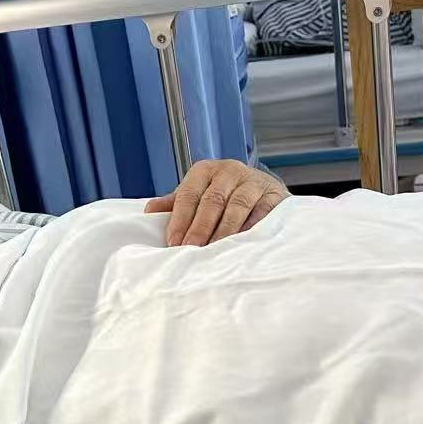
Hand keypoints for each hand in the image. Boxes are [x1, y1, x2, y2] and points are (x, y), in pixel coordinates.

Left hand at [145, 159, 289, 247]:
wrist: (265, 189)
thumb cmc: (225, 194)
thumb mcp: (199, 193)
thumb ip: (177, 203)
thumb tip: (149, 211)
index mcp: (205, 170)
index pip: (189, 194)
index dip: (180, 219)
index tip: (173, 242)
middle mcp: (229, 171)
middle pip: (212, 201)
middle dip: (200, 228)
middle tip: (191, 250)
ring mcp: (253, 182)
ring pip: (237, 207)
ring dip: (224, 232)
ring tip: (214, 252)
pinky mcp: (273, 195)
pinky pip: (262, 213)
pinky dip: (251, 229)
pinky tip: (241, 245)